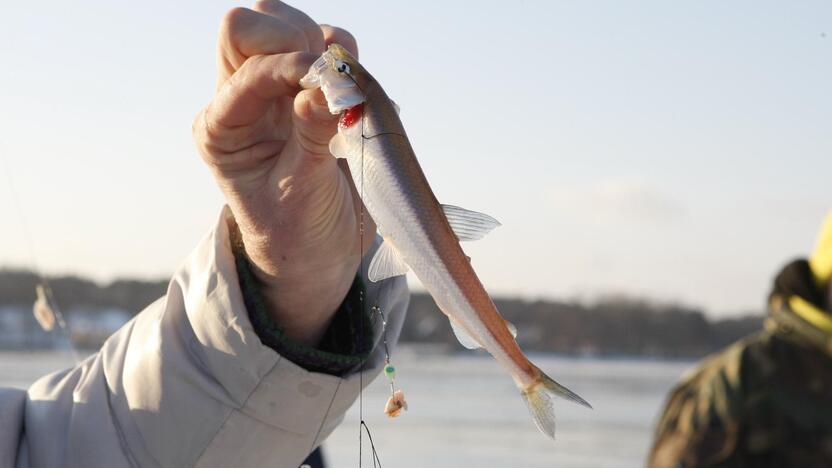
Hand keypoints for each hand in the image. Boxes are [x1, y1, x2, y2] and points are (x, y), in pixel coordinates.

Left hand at [193, 1, 372, 345]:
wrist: (317, 252)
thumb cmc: (297, 230)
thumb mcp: (301, 191)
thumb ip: (312, 135)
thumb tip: (329, 85)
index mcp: (224, 126)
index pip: (247, 65)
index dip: (289, 68)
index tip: (329, 87)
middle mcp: (243, 99)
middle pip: (252, 28)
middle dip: (294, 42)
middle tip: (326, 79)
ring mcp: (277, 91)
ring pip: (287, 26)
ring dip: (320, 46)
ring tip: (340, 91)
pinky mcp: (310, 89)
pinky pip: (325, 44)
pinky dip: (343, 54)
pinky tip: (351, 92)